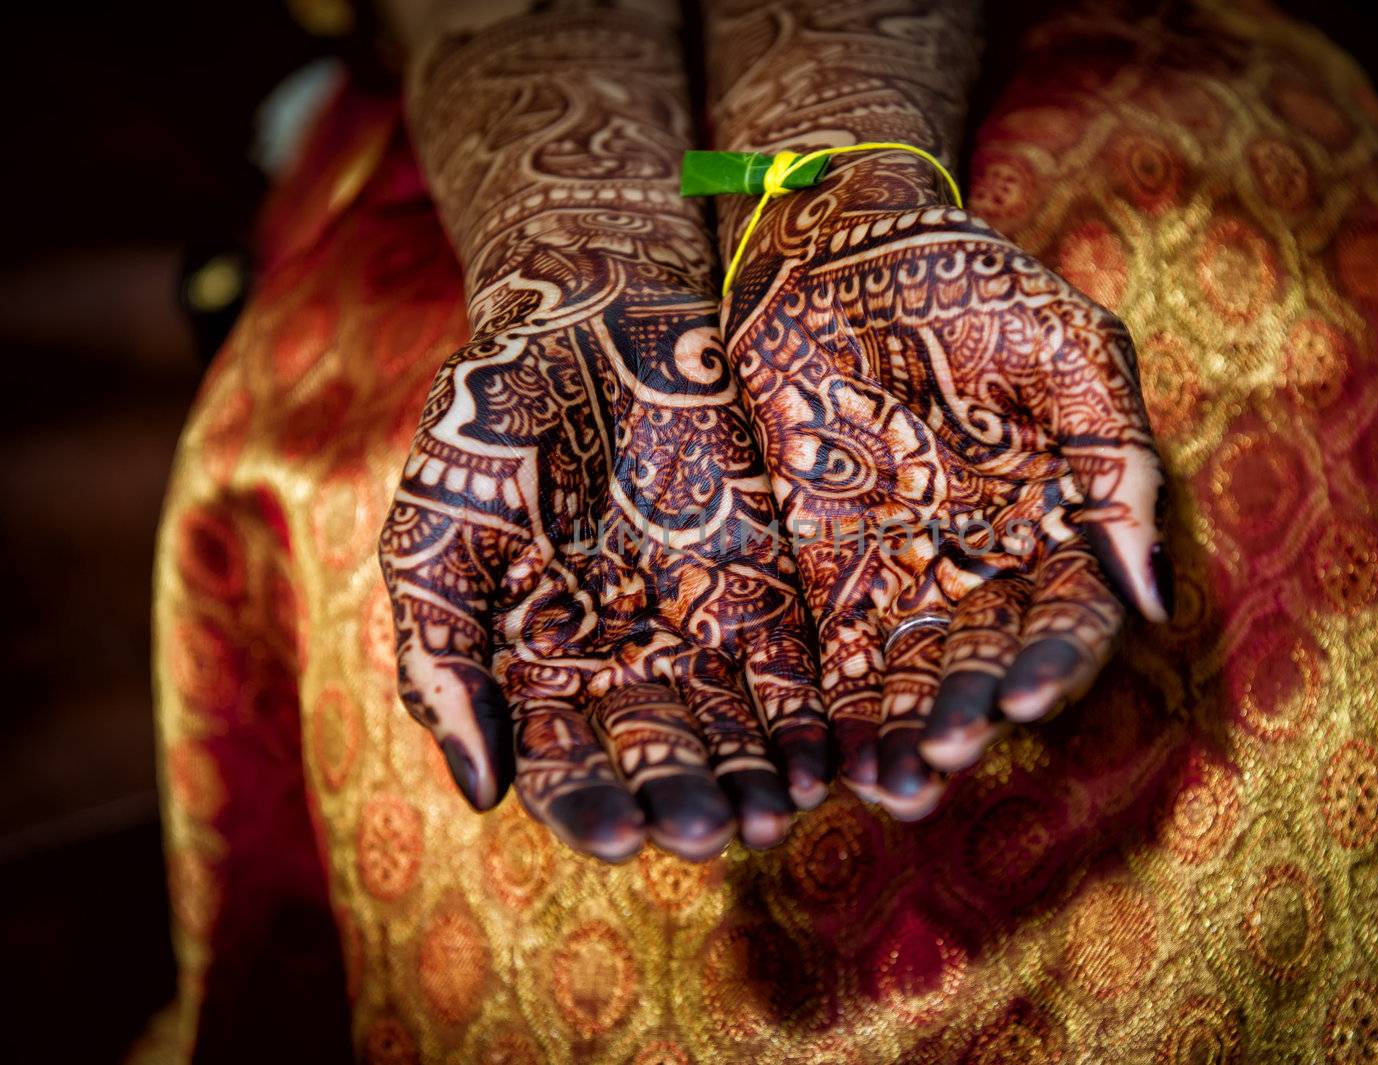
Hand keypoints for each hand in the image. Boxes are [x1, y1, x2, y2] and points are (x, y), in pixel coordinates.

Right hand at [381, 257, 829, 860]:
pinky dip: (808, 719)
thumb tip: (479, 792)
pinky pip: (791, 673)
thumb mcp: (439, 532)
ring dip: (756, 779)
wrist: (593, 319)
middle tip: (710, 832)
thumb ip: (442, 656)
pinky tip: (826, 760)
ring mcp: (697, 634)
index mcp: (536, 671)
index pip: (562, 766)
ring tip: (777, 813)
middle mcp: (621, 671)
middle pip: (658, 760)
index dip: (586, 805)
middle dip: (684, 799)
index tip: (613, 837)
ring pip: (732, 732)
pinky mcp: (765, 593)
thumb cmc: (495, 423)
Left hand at [722, 156, 1171, 819]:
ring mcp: (900, 569)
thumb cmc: (972, 280)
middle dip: (968, 712)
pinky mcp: (821, 566)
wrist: (839, 241)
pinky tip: (815, 758)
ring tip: (885, 785)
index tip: (1029, 693)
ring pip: (907, 676)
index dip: (1056, 659)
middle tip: (943, 749)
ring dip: (899, 735)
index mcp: (1058, 522)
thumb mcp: (1066, 350)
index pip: (1071, 615)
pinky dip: (823, 709)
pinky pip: (825, 650)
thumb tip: (1151, 598)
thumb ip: (1113, 462)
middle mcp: (984, 563)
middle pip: (985, 663)